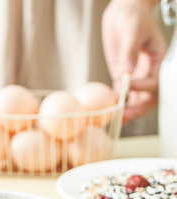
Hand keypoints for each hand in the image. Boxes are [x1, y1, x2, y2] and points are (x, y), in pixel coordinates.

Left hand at [102, 0, 165, 123]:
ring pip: (134, 98)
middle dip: (138, 108)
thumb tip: (127, 72)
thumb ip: (130, 51)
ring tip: (116, 118)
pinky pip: (120, 92)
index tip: (129, 85)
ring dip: (126, 109)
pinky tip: (108, 107)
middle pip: (148, 97)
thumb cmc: (132, 16)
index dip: (144, 86)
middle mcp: (147, 71)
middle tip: (125, 116)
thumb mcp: (133, 30)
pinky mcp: (120, 75)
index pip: (155, 81)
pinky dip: (115, 101)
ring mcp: (134, 75)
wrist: (122, 12)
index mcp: (158, 61)